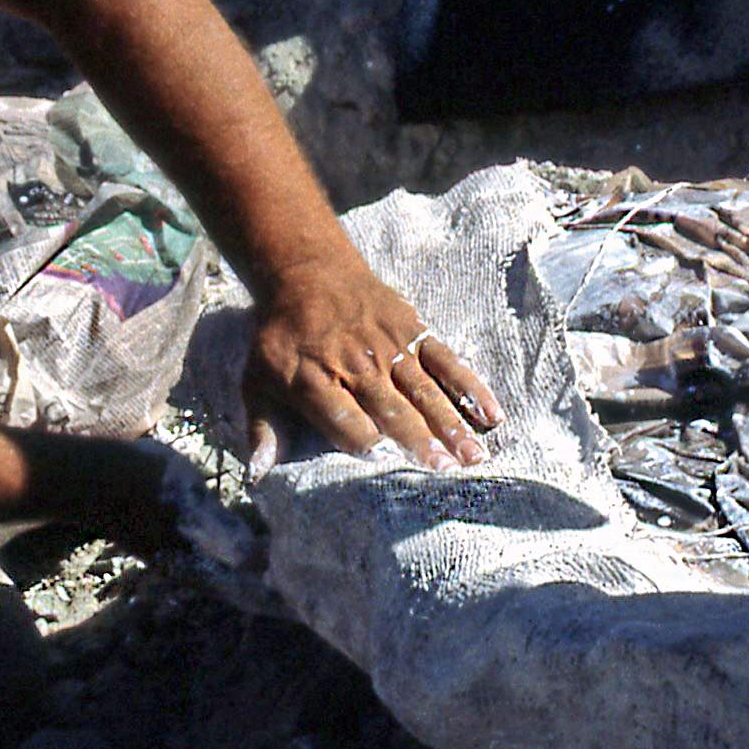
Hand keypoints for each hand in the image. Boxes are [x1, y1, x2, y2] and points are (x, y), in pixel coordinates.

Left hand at [242, 257, 503, 474]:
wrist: (307, 274)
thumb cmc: (283, 339)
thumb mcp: (256, 381)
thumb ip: (261, 430)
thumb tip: (257, 474)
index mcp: (313, 380)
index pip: (344, 421)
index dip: (366, 445)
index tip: (388, 470)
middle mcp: (355, 365)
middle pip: (392, 410)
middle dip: (419, 442)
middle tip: (445, 474)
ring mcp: (389, 347)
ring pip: (425, 391)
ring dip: (452, 425)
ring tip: (474, 458)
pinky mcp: (414, 332)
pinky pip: (447, 362)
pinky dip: (471, 388)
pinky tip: (491, 416)